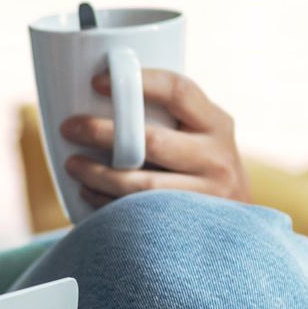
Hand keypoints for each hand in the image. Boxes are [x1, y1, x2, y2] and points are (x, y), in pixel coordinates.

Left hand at [58, 69, 251, 207]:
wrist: (238, 227)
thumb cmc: (203, 169)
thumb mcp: (203, 138)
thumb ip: (172, 120)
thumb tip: (97, 96)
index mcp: (217, 124)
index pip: (179, 91)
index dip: (138, 81)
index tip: (96, 82)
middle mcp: (218, 157)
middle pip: (152, 141)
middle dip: (102, 133)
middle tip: (69, 127)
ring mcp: (208, 195)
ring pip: (142, 184)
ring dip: (98, 174)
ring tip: (72, 164)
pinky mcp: (190, 226)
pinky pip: (140, 214)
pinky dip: (106, 203)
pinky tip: (87, 192)